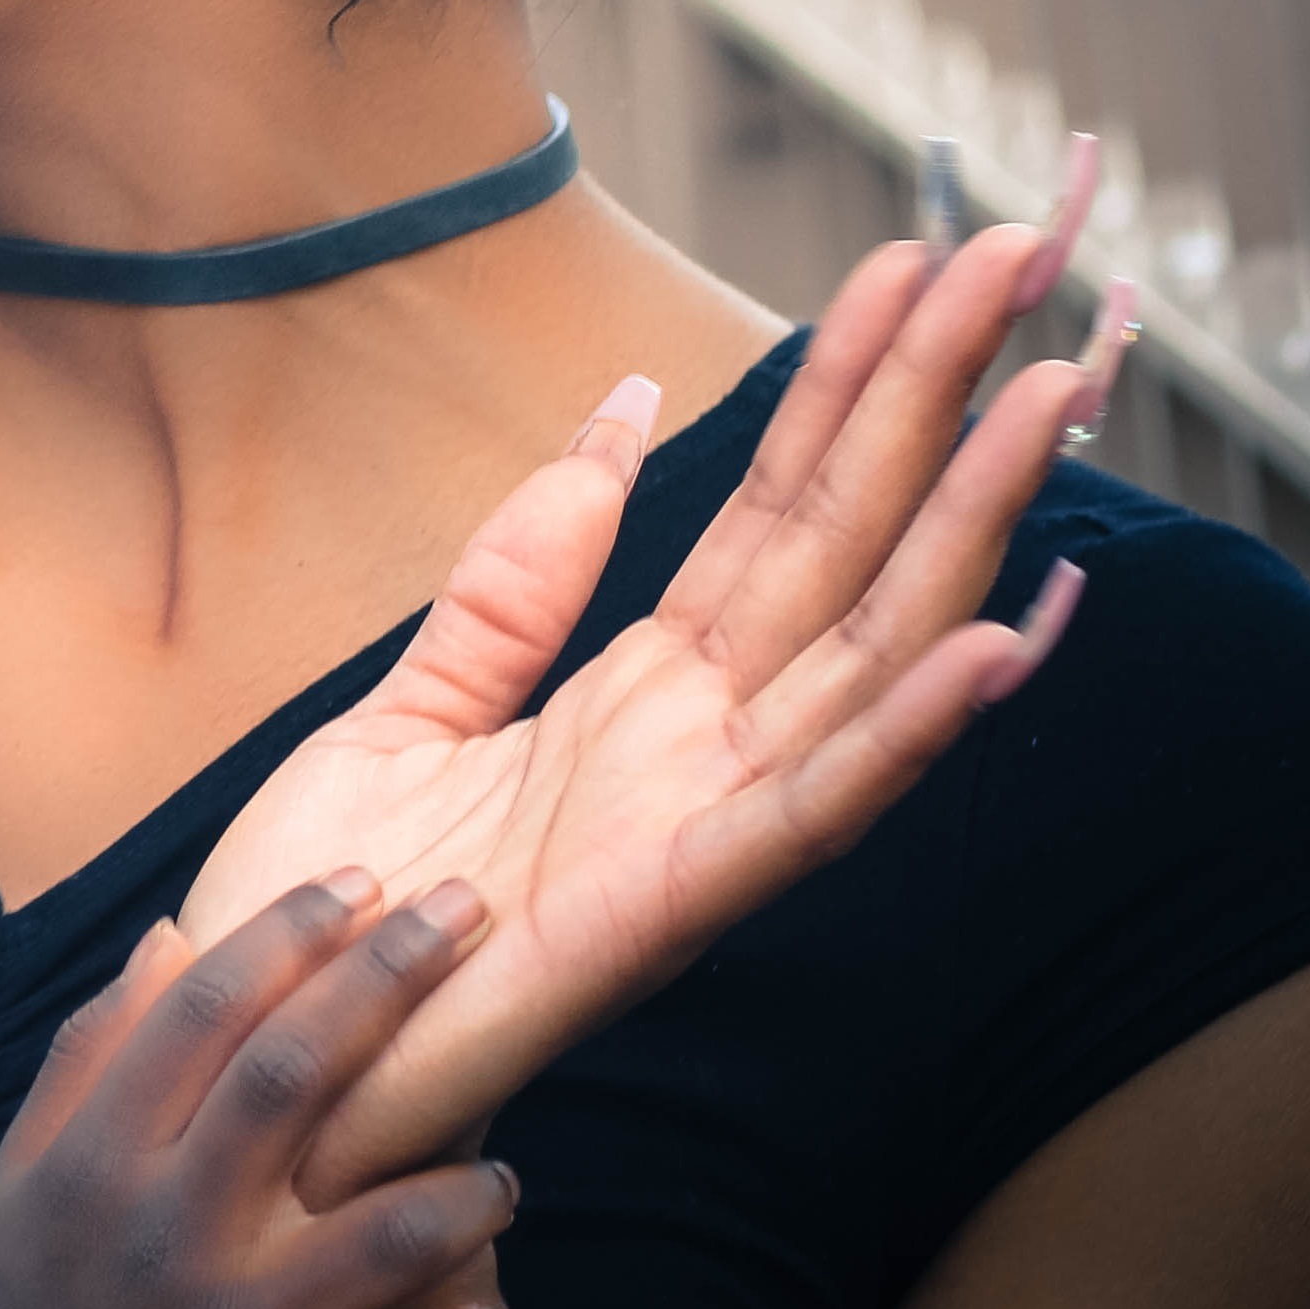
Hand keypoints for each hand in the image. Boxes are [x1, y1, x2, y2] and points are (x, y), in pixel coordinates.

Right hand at [0, 877, 522, 1308]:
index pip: (207, 1008)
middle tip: (469, 910)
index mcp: (98, 1160)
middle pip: (299, 1078)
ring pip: (387, 1236)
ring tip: (499, 1176)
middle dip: (393, 980)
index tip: (363, 880)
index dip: (291, 932)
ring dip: (466, 1190)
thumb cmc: (11, 1306)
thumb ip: (95, 1049)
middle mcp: (166, 1238)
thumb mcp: (21, 1166)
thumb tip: (172, 932)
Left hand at [177, 218, 1111, 1207]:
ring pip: (865, 649)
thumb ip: (518, 575)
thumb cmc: (331, 907)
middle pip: (845, 545)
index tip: (919, 259)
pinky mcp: (667, 910)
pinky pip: (807, 809)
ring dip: (965, 526)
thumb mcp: (411, 700)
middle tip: (1021, 255)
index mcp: (641, 695)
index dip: (848, 384)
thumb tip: (625, 411)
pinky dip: (906, 731)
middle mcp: (698, 751)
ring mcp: (696, 828)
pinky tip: (1000, 644)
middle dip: (932, 402)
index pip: (776, 508)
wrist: (256, 1053)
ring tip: (1052, 396)